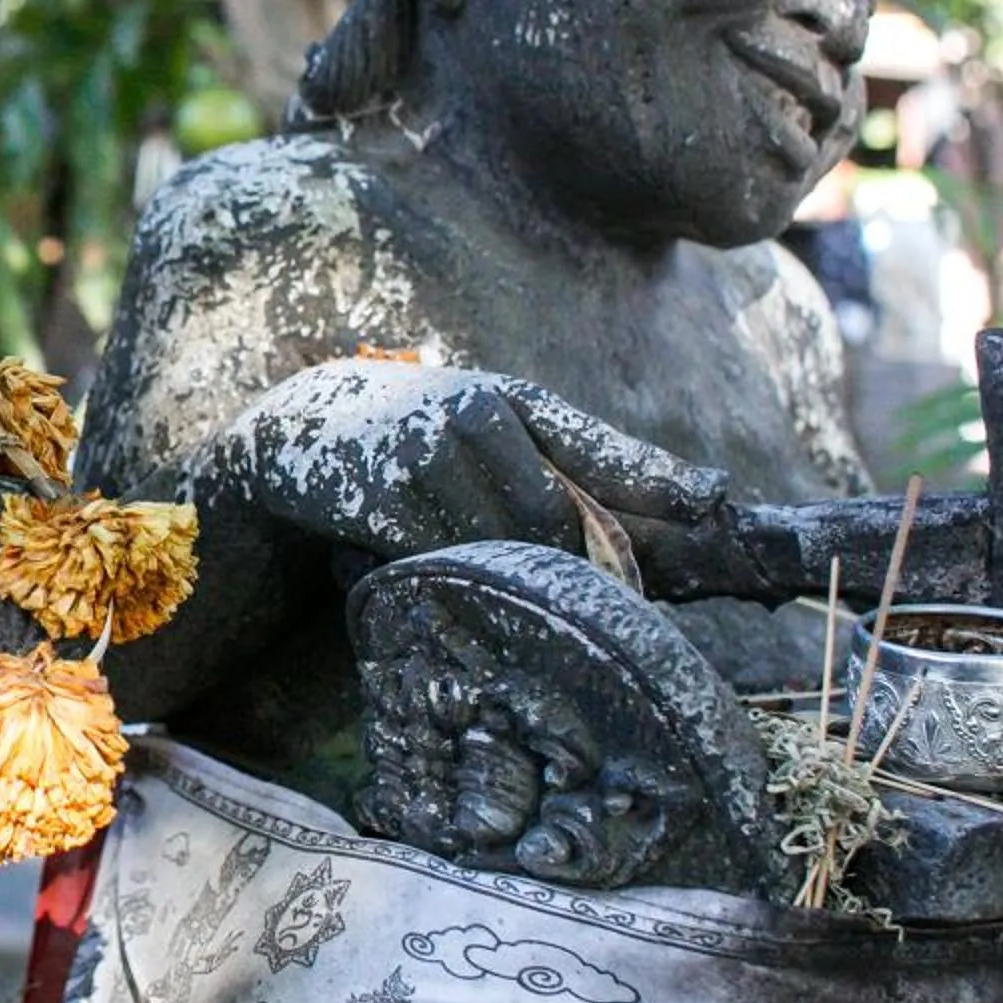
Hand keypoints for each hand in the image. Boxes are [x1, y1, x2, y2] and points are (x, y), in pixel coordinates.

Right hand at [229, 360, 724, 563]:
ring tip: (445, 563)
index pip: (597, 445)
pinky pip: (434, 559)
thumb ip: (551, 473)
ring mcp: (421, 448)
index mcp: (507, 398)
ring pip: (495, 546)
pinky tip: (396, 555)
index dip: (657, 478)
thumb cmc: (399, 445)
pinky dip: (428, 573)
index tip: (716, 504)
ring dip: (485, 573)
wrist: (285, 433)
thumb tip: (657, 519)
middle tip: (556, 603)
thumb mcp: (479, 441)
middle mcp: (470, 409)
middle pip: (552, 520)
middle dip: (560, 567)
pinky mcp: (375, 488)